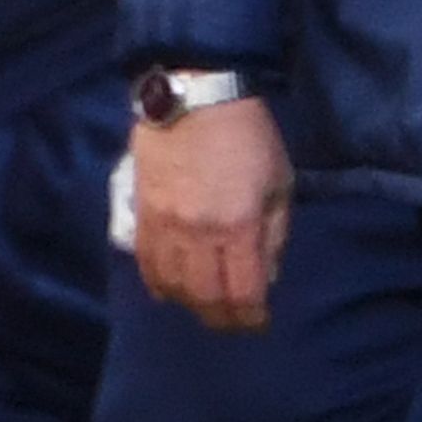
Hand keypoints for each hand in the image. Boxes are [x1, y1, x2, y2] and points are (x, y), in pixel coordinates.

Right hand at [131, 96, 292, 333]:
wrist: (195, 98)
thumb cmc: (249, 136)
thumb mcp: (279, 182)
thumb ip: (274, 234)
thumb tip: (267, 277)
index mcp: (239, 225)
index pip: (243, 292)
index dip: (251, 318)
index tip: (259, 323)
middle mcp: (198, 234)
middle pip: (205, 298)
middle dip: (222, 319)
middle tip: (233, 322)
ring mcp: (165, 226)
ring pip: (172, 287)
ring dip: (190, 304)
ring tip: (205, 305)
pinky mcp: (141, 216)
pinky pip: (146, 265)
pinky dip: (159, 285)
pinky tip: (171, 289)